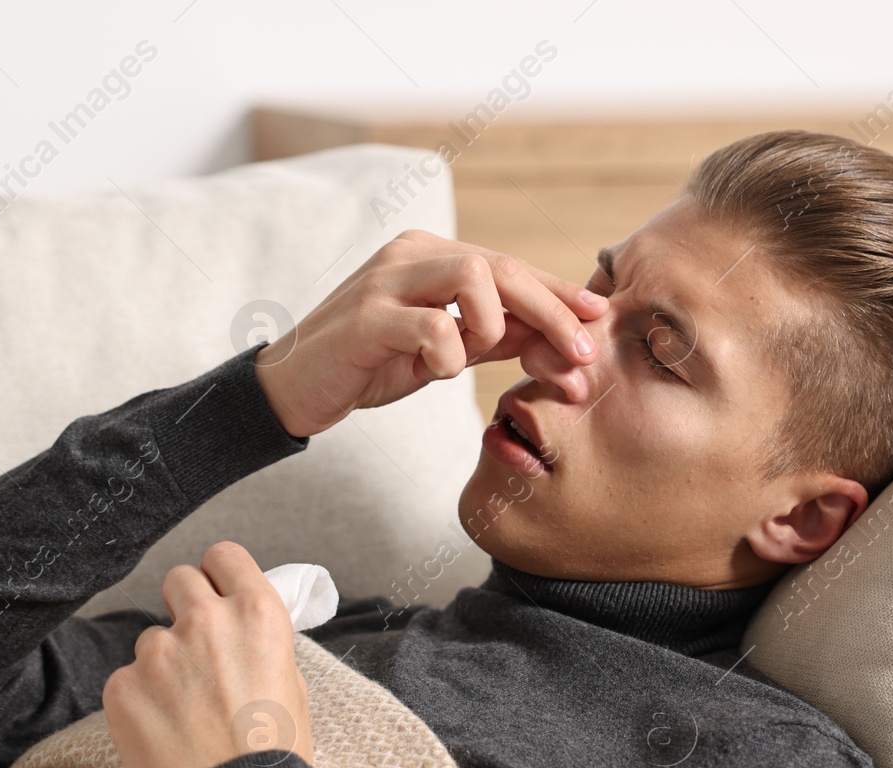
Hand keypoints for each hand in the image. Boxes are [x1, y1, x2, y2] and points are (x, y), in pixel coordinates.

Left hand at [103, 541, 312, 767]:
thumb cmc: (277, 755)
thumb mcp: (290, 682)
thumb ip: (258, 641)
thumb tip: (238, 627)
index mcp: (257, 614)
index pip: (224, 556)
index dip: (219, 575)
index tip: (217, 591)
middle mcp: (206, 622)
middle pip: (179, 580)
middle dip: (184, 607)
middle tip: (196, 648)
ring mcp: (158, 653)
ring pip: (150, 639)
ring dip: (163, 665)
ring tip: (184, 714)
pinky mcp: (122, 687)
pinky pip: (127, 681)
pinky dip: (140, 703)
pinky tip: (163, 735)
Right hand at [253, 229, 607, 436]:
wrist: (295, 388)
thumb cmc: (371, 364)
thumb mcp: (442, 349)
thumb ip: (493, 337)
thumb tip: (557, 341)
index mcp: (430, 255)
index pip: (509, 266)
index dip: (557, 294)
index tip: (597, 321)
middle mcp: (409, 255)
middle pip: (502, 268)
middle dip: (550, 311)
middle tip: (579, 355)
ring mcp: (384, 281)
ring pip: (473, 278)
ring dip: (493, 327)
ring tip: (472, 357)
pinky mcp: (365, 318)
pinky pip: (431, 327)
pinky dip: (448, 354)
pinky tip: (434, 370)